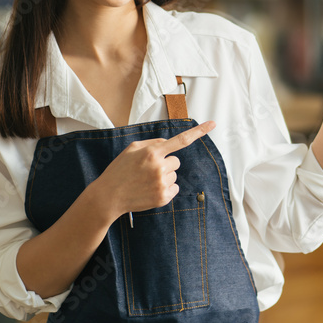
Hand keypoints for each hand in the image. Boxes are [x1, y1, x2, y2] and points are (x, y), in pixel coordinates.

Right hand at [92, 120, 214, 219]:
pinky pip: (174, 188)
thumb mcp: (132, 149)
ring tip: (146, 181)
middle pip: (176, 161)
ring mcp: (162, 184)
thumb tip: (169, 143)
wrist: (109, 196)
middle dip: (166, 164)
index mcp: (152, 152)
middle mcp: (159, 167)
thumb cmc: (119, 170)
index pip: (181, 140)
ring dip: (164, 176)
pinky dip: (166, 188)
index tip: (213, 124)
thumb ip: (153, 143)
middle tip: (148, 170)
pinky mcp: (163, 198)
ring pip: (174, 175)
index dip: (199, 132)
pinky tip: (150, 189)